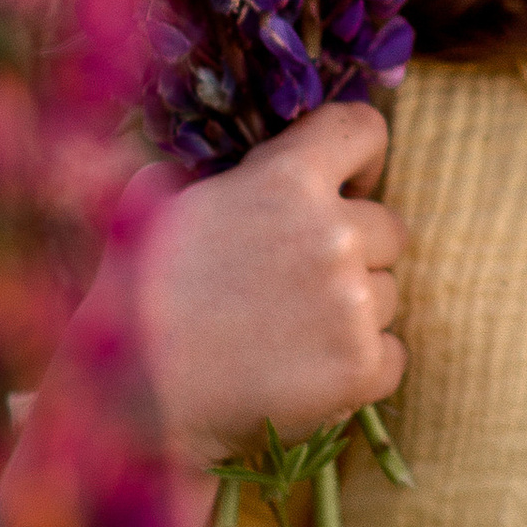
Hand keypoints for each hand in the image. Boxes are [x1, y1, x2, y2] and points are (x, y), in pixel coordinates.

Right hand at [133, 98, 404, 467]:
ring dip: (352, 310)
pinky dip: (359, 365)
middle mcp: (333, 233)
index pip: (363, 130)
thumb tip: (240, 162)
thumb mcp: (156, 200)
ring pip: (387, 294)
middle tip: (296, 282)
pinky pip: (392, 354)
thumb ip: (211, 169)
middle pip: (389, 226)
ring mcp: (352, 302)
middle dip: (355, 248)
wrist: (134, 396)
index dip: (361, 157)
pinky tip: (305, 370)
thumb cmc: (137, 296)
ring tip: (287, 333)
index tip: (346, 184)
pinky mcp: (361, 366)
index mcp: (287, 178)